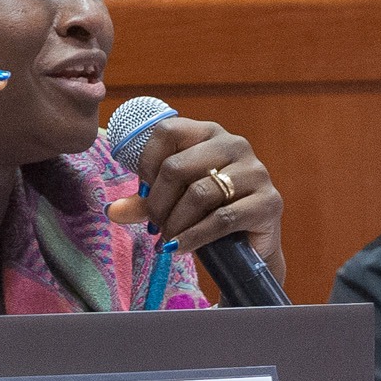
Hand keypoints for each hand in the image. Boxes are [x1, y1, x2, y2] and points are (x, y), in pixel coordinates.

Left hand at [106, 117, 285, 282]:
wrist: (249, 249)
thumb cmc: (207, 217)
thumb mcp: (172, 205)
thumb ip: (143, 203)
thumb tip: (112, 211)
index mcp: (208, 133)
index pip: (167, 131)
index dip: (147, 163)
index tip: (143, 191)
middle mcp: (234, 145)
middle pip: (177, 166)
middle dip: (158, 203)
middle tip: (154, 226)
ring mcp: (255, 172)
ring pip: (198, 194)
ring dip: (175, 222)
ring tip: (167, 239)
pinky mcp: (268, 202)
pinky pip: (221, 219)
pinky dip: (193, 237)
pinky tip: (179, 248)